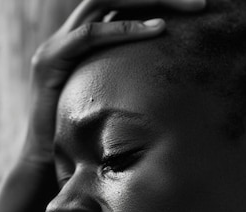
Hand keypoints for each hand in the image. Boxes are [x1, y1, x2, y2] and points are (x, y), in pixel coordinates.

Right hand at [22, 0, 205, 165]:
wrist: (44, 160)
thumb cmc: (83, 135)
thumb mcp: (112, 98)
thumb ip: (130, 79)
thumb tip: (174, 81)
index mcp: (79, 40)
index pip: (116, 2)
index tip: (192, 4)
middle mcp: (65, 35)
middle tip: (201, 2)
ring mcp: (54, 46)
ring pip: (100, 1)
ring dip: (147, 0)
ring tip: (188, 7)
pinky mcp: (49, 62)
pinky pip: (87, 36)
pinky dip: (122, 30)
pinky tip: (156, 30)